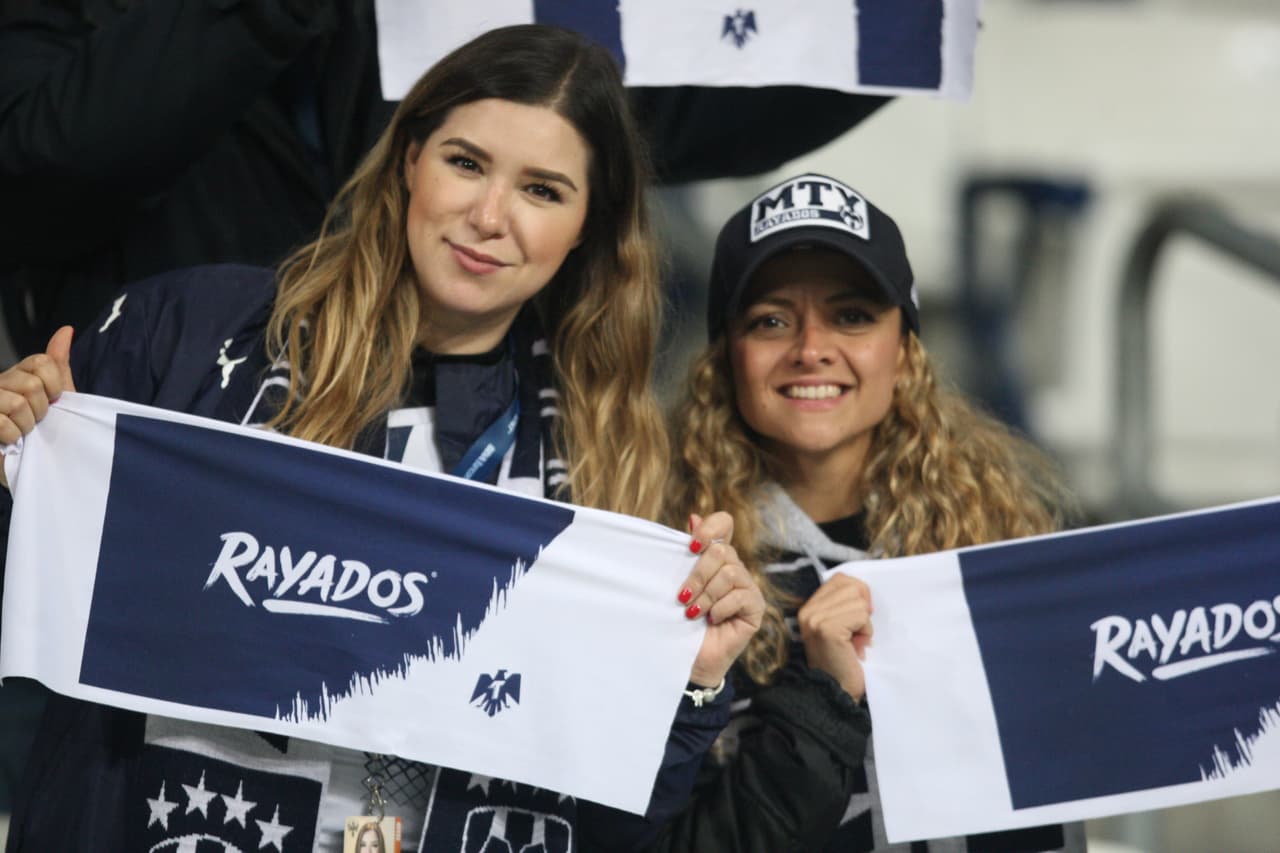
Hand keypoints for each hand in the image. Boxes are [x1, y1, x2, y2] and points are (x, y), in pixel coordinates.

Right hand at [0, 326, 75, 487]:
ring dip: (27, 425)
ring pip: (17, 404)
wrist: (37, 466)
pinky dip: (13, 437)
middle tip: (37, 421)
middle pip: (31, 384)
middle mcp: (0, 383)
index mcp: (19, 374)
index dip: (55, 386)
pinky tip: (11, 441)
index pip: (42, 362)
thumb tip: (66, 329)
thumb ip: (59, 365)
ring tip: (24, 433)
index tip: (54, 402)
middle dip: (42, 409)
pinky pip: (2, 424)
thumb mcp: (59, 398)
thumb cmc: (47, 432)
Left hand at [678, 511, 764, 686]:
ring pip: (730, 573)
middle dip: (697, 575)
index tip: (690, 546)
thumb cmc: (680, 621)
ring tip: (693, 613)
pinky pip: (740, 596)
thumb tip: (693, 517)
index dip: (710, 528)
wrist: (688, 658)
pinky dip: (719, 608)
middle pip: (721, 551)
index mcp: (716, 557)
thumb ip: (686, 554)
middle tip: (682, 597)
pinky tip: (710, 620)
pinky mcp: (755, 607)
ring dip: (706, 595)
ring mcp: (747, 587)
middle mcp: (734, 568)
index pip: (724, 523)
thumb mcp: (678, 584)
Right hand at [798, 573, 872, 700]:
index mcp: (809, 607)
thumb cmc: (843, 662)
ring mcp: (816, 619)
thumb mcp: (839, 627)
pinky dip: (866, 632)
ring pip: (859, 601)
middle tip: (856, 633)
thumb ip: (844, 606)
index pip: (841, 579)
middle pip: (851, 586)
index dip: (858, 594)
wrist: (835, 692)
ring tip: (855, 642)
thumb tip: (865, 592)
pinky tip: (857, 647)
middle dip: (862, 608)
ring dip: (865, 623)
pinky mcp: (827, 629)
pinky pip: (861, 616)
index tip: (857, 619)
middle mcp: (809, 610)